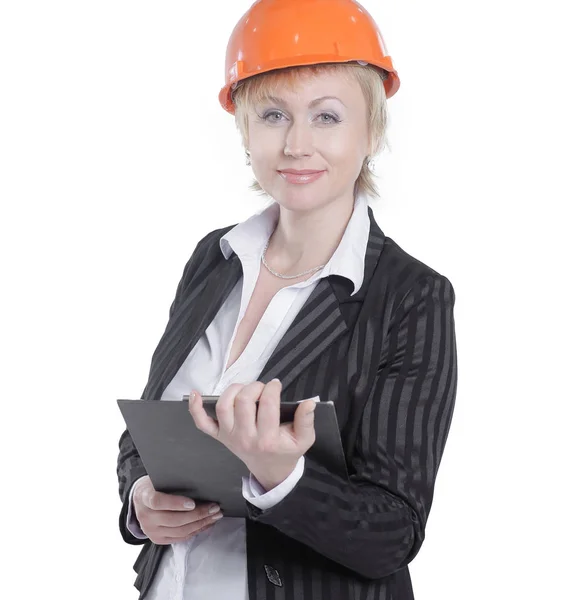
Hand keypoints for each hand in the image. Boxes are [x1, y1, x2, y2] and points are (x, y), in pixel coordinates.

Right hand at [132, 476, 222, 544]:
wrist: (139, 500)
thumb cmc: (154, 485)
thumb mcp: (158, 478)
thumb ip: (173, 481)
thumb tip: (198, 479)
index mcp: (144, 497)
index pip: (157, 502)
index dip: (175, 503)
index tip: (192, 503)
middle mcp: (146, 517)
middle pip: (174, 520)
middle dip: (198, 514)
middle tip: (214, 507)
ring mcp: (152, 531)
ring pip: (180, 531)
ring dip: (201, 523)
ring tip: (215, 515)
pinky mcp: (159, 539)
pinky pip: (181, 538)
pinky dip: (196, 530)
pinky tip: (207, 523)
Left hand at [188, 378, 316, 489]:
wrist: (270, 471)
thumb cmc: (287, 451)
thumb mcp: (304, 439)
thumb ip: (307, 420)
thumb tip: (310, 402)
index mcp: (267, 439)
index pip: (268, 404)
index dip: (272, 388)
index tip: (276, 385)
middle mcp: (245, 438)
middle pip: (244, 402)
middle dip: (254, 387)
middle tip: (263, 387)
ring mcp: (230, 437)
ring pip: (223, 407)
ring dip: (233, 390)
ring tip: (245, 388)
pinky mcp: (219, 437)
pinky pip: (202, 424)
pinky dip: (195, 408)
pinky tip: (195, 394)